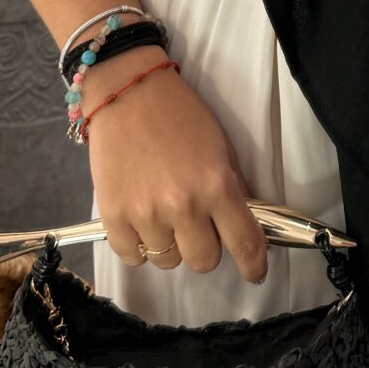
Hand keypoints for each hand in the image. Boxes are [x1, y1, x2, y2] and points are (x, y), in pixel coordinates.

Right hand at [84, 60, 271, 281]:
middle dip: (205, 248)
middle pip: (203, 261)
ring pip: (167, 261)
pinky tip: (141, 223)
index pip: (245, 244)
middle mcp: (183, 206)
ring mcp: (145, 214)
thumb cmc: (180, 115)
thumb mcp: (220, 148)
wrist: (127, 93)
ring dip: (170, 245)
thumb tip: (241, 226)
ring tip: (162, 214)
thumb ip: (231, 190)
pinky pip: (132, 257)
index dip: (254, 265)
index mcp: (216, 186)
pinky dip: (139, 246)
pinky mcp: (113, 216)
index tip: (255, 273)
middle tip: (197, 226)